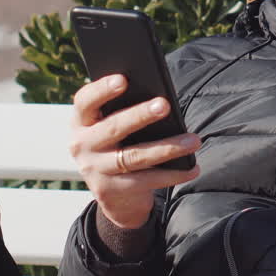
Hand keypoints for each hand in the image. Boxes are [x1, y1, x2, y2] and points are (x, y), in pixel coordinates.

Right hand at [69, 75, 200, 228]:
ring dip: (168, 147)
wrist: (113, 195)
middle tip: (165, 105)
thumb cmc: (119, 146)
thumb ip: (124, 111)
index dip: (102, 90)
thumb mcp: (111, 128)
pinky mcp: (111, 191)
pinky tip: (192, 167)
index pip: (85, 101)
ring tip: (193, 141)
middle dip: (140, 115)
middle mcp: (82, 145)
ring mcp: (95, 170)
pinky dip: (173, 174)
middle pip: (113, 127)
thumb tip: (159, 99)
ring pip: (135, 156)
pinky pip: (147, 180)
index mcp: (81, 122)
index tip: (123, 80)